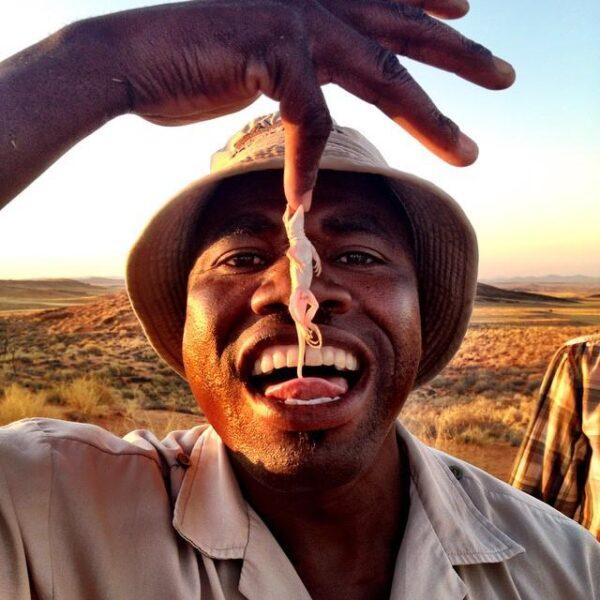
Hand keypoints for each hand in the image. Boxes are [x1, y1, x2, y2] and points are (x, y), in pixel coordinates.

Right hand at [0, 0, 514, 209]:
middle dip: (458, 56)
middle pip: (401, 32)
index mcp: (312, 2)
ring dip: (426, 119)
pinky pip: (308, 116)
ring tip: (466, 154)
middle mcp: (313, 4)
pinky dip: (309, 162)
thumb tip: (308, 89)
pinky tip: (303, 200)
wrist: (130, 58)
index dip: (428, 1)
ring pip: (379, 73)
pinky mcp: (271, 53)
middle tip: (505, 77)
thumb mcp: (255, 60)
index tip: (466, 8)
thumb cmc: (190, 62)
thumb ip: (291, 68)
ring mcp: (294, 24)